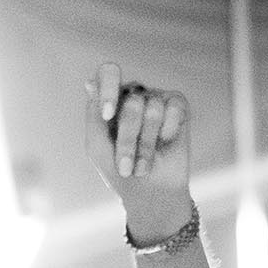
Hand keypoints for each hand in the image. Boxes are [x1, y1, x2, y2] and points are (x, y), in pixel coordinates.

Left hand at [85, 62, 190, 202]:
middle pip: (130, 102)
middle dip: (127, 140)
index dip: (108, 89)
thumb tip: (89, 83)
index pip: (108, 72)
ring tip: (143, 166)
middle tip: (126, 167)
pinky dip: (166, 133)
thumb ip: (93, 115)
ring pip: (152, 108)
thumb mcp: (97, 146)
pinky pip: (173, 108)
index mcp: (111, 99)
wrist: (149, 194)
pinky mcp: (178, 105)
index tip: (107, 116)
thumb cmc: (119, 171)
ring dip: (146, 145)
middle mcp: (134, 95)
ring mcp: (156, 98)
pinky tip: (164, 145)